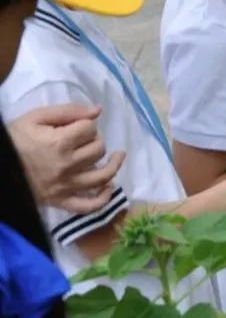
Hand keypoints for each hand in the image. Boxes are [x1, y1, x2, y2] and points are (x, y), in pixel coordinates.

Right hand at [8, 104, 125, 213]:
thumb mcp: (36, 118)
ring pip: (102, 176)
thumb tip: (97, 111)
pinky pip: (88, 206)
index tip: (76, 126)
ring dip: (113, 165)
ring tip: (118, 156)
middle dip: (95, 140)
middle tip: (84, 140)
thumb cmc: (15, 140)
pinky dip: (103, 199)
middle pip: (98, 149)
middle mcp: (67, 166)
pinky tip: (109, 187)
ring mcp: (65, 186)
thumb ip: (68, 111)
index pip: (90, 129)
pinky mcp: (60, 201)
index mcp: (60, 143)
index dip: (86, 124)